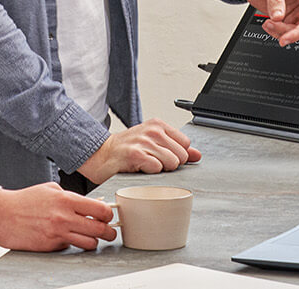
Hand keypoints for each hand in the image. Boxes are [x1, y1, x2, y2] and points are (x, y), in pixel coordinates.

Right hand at [0, 183, 117, 251]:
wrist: (1, 214)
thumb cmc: (24, 200)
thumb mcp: (49, 189)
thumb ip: (69, 196)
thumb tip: (87, 204)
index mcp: (66, 199)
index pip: (100, 209)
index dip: (108, 214)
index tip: (107, 216)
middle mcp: (64, 217)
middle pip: (100, 229)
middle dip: (109, 232)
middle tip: (109, 233)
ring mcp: (57, 233)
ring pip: (89, 243)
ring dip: (93, 242)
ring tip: (91, 238)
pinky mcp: (49, 246)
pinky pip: (69, 248)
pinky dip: (71, 244)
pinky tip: (66, 238)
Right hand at [77, 119, 202, 183]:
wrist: (101, 154)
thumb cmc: (127, 149)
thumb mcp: (153, 143)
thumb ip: (177, 148)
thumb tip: (197, 155)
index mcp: (158, 125)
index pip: (186, 144)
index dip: (177, 154)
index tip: (163, 156)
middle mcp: (152, 130)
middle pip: (181, 156)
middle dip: (170, 164)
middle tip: (153, 161)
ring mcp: (144, 142)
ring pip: (171, 163)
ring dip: (160, 169)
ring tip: (146, 165)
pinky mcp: (135, 154)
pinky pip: (157, 169)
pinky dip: (149, 173)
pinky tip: (140, 168)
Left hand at [239, 0, 298, 45]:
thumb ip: (276, 1)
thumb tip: (279, 17)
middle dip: (297, 33)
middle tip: (284, 37)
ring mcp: (298, 13)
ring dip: (283, 32)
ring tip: (269, 23)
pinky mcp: (287, 20)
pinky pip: (287, 33)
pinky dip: (276, 32)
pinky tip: (267, 24)